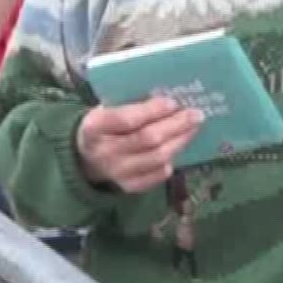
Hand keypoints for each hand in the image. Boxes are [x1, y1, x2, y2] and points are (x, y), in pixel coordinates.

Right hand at [74, 97, 203, 192]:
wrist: (87, 158)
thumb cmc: (103, 126)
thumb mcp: (105, 109)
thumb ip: (129, 103)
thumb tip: (166, 95)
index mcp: (94, 128)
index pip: (126, 120)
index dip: (152, 111)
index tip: (173, 102)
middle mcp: (104, 153)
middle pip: (148, 139)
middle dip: (175, 125)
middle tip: (195, 114)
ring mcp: (117, 173)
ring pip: (157, 157)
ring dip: (180, 141)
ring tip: (193, 127)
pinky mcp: (129, 187)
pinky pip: (158, 175)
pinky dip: (171, 159)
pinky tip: (178, 145)